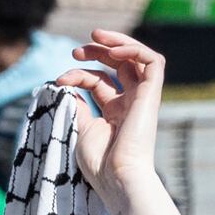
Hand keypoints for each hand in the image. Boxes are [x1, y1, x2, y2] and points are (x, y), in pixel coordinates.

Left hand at [61, 29, 171, 209]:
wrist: (118, 178)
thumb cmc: (99, 163)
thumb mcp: (80, 127)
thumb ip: (77, 104)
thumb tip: (67, 84)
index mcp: (114, 112)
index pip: (98, 80)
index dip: (78, 74)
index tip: (60, 81)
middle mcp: (130, 102)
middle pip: (119, 64)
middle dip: (98, 51)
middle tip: (76, 51)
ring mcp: (142, 98)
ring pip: (138, 57)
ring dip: (117, 42)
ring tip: (94, 36)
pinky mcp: (152, 95)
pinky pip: (153, 61)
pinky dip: (134, 49)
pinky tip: (113, 50)